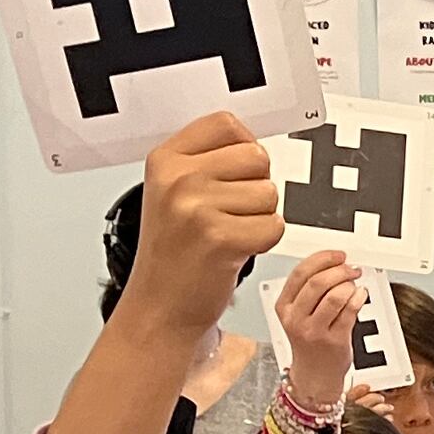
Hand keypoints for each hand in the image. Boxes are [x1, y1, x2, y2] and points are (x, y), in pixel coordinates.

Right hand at [114, 112, 282, 339]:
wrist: (160, 308)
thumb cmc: (173, 254)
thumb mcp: (171, 193)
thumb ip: (205, 161)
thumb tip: (251, 141)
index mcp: (165, 160)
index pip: (227, 125)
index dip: (243, 148)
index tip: (233, 173)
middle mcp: (178, 179)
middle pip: (256, 156)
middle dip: (255, 185)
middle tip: (230, 212)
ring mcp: (197, 208)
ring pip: (268, 192)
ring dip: (259, 216)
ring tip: (228, 232)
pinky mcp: (221, 238)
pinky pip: (273, 225)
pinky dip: (264, 241)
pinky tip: (235, 250)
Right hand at [274, 253, 366, 403]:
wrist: (315, 375)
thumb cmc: (310, 342)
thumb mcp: (299, 314)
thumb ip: (310, 290)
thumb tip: (333, 264)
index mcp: (284, 307)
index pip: (300, 273)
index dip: (322, 259)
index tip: (337, 255)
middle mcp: (296, 319)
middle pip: (317, 282)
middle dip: (339, 270)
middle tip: (350, 269)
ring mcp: (314, 331)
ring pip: (334, 296)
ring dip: (349, 284)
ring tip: (354, 285)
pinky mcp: (335, 341)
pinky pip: (350, 311)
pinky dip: (359, 297)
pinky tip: (360, 295)